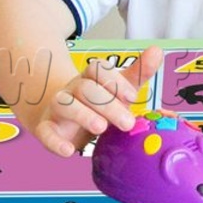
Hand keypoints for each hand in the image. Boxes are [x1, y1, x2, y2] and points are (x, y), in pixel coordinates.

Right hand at [34, 46, 162, 158]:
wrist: (66, 120)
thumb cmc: (100, 104)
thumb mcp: (121, 90)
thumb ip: (139, 72)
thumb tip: (157, 50)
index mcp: (90, 77)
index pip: (98, 68)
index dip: (115, 81)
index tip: (133, 97)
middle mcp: (72, 89)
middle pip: (86, 88)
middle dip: (108, 105)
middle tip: (127, 123)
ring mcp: (57, 107)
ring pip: (65, 104)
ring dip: (83, 115)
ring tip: (101, 128)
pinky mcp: (47, 128)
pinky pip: (46, 132)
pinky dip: (55, 141)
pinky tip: (68, 151)